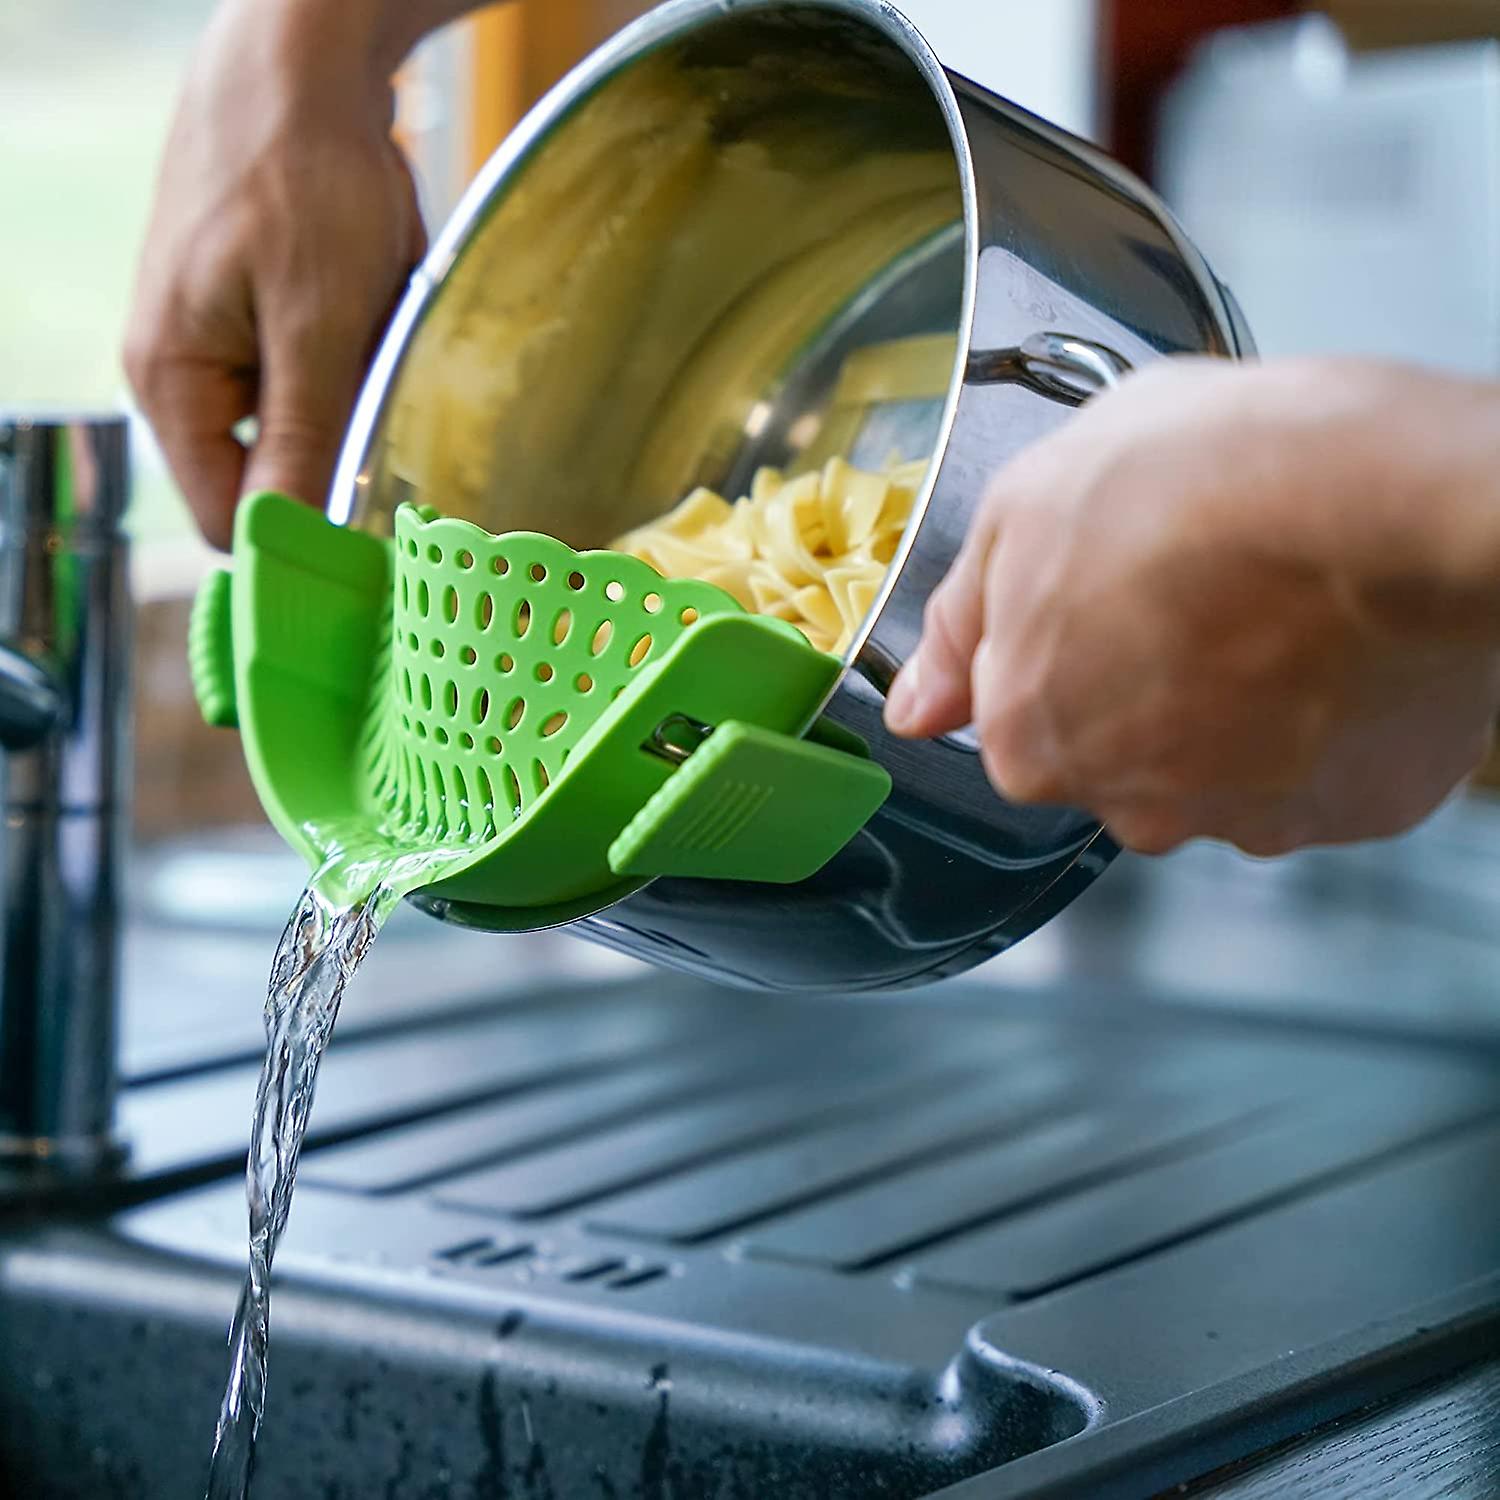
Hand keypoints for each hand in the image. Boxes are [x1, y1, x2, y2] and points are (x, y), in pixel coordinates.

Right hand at [125, 0, 427, 547]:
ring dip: (353, 396)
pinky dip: (356, 353)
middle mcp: (184, 372)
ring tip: (374, 325)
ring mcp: (220, 339)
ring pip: (302, 420)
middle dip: (336, 452)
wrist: (301, 61)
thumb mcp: (316, 326)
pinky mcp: (259, 312)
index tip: (370, 547)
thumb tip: (290, 545)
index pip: (226, 518)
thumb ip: (303, 442)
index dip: (294, 543)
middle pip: (267, 472)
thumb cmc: (302, 180)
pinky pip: (317, 369)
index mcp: (173, 383)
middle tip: (387, 410)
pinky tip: (374, 302)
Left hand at [885, 357, 1499, 855]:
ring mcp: (1248, 817)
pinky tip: (1339, 646)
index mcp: (1033, 739)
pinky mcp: (1353, 813)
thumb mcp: (1029, 505)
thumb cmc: (1212, 482)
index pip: (1022, 713)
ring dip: (1238, 706)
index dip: (1067, 634)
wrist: (1394, 501)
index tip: (1114, 582)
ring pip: (1220, 769)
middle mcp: (1132, 806)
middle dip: (1148, 679)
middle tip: (1203, 584)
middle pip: (1120, 751)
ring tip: (1282, 607)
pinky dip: (1324, 723)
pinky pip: (1318, 774)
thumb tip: (915, 707)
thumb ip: (962, 623)